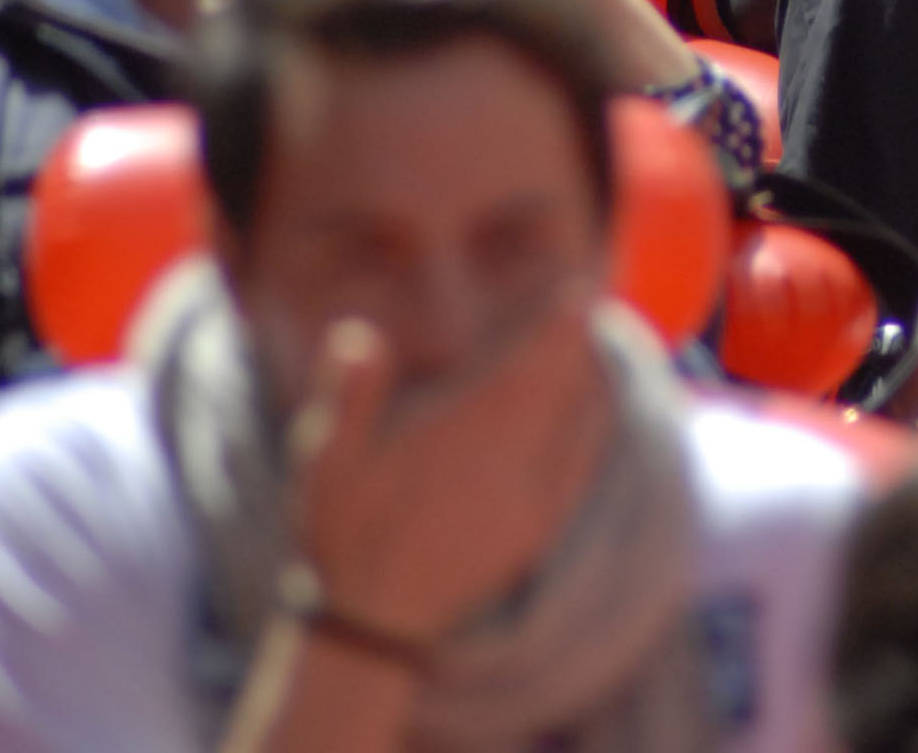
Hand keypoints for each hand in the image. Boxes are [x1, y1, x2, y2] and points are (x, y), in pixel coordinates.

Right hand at [287, 297, 615, 646]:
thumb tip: (358, 334)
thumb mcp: (324, 463)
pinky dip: (591, 427)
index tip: (582, 285)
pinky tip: (591, 410)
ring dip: (590, 381)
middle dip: (579, 342)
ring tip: (594, 341)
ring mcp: (533, 502)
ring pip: (582, 425)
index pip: (534, 364)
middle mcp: (512, 465)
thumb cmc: (343, 536)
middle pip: (568, 386)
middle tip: (590, 300)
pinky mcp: (538, 532)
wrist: (371, 632)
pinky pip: (581, 467)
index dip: (562, 323)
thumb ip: (348, 394)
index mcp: (465, 436)